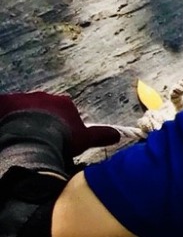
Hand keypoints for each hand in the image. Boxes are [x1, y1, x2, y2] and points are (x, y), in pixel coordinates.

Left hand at [0, 92, 122, 154]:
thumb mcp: (85, 139)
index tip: (59, 133)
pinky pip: (4, 105)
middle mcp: (44, 97)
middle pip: (43, 106)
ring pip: (23, 106)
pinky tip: (7, 127)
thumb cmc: (61, 138)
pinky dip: (5, 113)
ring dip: (23, 117)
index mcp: (64, 103)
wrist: (33, 138)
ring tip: (22, 133)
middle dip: (42, 117)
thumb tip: (118, 135)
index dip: (62, 121)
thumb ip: (101, 135)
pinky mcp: (4, 102)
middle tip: (39, 134)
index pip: (65, 108)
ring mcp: (23, 99)